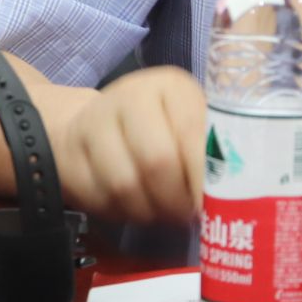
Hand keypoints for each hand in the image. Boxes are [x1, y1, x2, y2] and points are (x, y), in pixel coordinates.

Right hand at [52, 66, 206, 222]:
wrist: (94, 121)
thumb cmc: (160, 128)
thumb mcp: (190, 126)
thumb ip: (212, 152)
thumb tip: (232, 195)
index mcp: (172, 86)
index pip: (194, 133)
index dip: (206, 176)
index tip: (216, 202)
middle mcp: (130, 96)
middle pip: (157, 162)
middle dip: (176, 199)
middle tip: (188, 215)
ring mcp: (93, 123)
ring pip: (125, 186)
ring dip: (150, 211)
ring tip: (164, 213)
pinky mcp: (69, 154)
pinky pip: (99, 199)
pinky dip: (121, 213)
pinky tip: (135, 208)